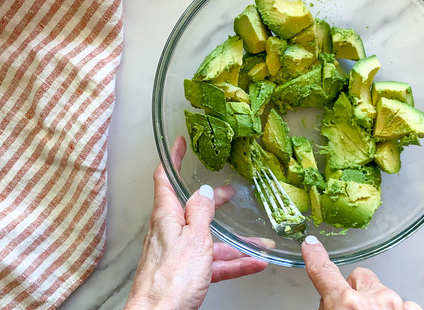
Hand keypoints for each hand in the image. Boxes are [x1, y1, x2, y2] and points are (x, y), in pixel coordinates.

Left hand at [125, 136, 268, 309]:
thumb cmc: (169, 279)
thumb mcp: (194, 238)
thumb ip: (201, 213)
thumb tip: (205, 191)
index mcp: (166, 215)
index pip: (165, 178)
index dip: (172, 158)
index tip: (179, 144)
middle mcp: (169, 231)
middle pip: (192, 208)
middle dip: (213, 201)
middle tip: (229, 193)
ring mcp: (177, 252)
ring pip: (208, 240)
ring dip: (234, 241)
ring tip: (259, 241)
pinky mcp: (185, 273)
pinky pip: (212, 263)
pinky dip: (233, 263)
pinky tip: (253, 263)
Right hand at [302, 236, 421, 309]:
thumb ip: (328, 307)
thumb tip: (328, 303)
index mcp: (347, 304)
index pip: (324, 272)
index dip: (315, 257)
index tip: (311, 244)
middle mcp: (375, 299)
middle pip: (360, 277)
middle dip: (355, 290)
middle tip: (351, 309)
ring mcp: (399, 305)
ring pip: (383, 292)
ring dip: (377, 304)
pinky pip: (405, 304)